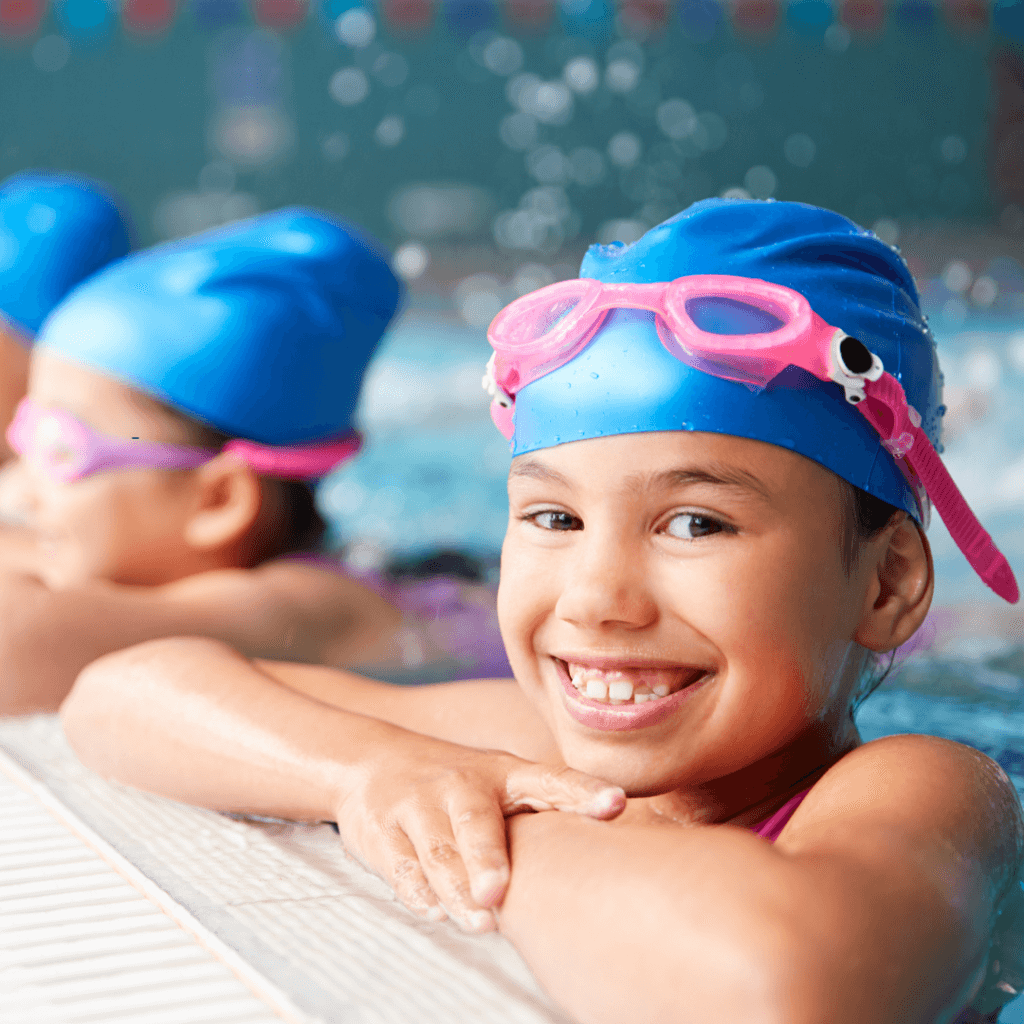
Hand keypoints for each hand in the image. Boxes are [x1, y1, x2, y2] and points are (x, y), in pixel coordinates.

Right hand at [332, 732, 625, 932]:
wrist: (369, 762)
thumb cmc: (458, 786)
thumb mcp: (502, 783)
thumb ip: (547, 810)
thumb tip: (608, 855)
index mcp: (504, 773)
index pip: (551, 780)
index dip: (583, 793)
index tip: (615, 805)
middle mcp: (461, 784)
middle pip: (475, 821)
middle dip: (488, 857)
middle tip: (499, 891)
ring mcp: (419, 806)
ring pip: (438, 851)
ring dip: (456, 889)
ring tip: (479, 920)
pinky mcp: (384, 831)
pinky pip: (402, 866)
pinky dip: (417, 891)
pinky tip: (433, 910)